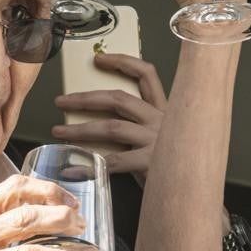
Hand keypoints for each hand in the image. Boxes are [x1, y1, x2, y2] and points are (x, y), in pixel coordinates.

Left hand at [52, 53, 165, 183]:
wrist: (191, 190)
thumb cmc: (170, 165)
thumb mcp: (159, 137)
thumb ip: (137, 127)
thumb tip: (95, 120)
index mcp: (164, 110)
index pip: (146, 75)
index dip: (122, 62)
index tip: (98, 59)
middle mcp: (161, 121)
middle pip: (120, 99)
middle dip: (86, 98)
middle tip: (61, 101)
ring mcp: (157, 141)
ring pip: (112, 128)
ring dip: (80, 129)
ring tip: (58, 132)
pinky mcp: (151, 163)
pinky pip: (112, 162)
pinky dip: (88, 165)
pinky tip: (71, 169)